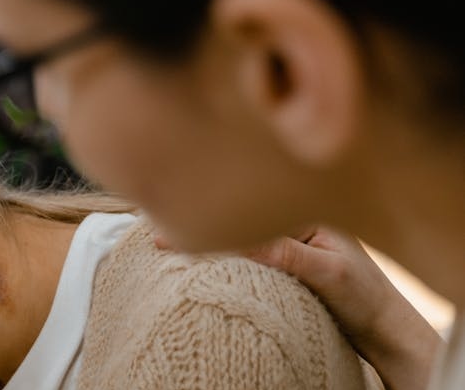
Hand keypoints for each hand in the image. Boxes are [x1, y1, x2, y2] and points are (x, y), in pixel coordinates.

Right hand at [161, 227, 442, 389]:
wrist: (385, 329)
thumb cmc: (366, 299)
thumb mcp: (329, 274)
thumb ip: (289, 254)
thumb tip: (245, 241)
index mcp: (304, 215)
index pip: (248, 213)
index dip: (208, 218)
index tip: (167, 229)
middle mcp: (292, 225)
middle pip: (238, 219)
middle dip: (199, 220)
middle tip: (155, 233)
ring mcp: (286, 245)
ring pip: (238, 237)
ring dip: (207, 237)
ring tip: (164, 238)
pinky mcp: (283, 263)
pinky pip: (245, 253)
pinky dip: (220, 253)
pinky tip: (198, 254)